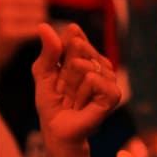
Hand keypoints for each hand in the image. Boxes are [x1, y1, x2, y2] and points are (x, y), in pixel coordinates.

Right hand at [0, 0, 48, 64]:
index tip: (36, 6)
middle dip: (41, 10)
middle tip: (35, 19)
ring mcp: (1, 15)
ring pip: (39, 14)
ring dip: (41, 23)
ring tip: (33, 28)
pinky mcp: (6, 33)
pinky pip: (35, 28)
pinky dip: (39, 33)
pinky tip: (35, 36)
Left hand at [31, 23, 121, 146]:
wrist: (58, 131)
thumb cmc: (52, 103)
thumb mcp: (43, 74)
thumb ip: (47, 51)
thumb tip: (43, 26)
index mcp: (86, 53)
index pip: (72, 35)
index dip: (58, 55)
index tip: (57, 74)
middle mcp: (100, 62)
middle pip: (77, 48)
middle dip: (63, 72)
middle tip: (65, 90)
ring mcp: (109, 77)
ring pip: (82, 65)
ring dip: (70, 86)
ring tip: (73, 99)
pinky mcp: (113, 93)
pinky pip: (92, 79)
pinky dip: (81, 94)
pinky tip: (82, 105)